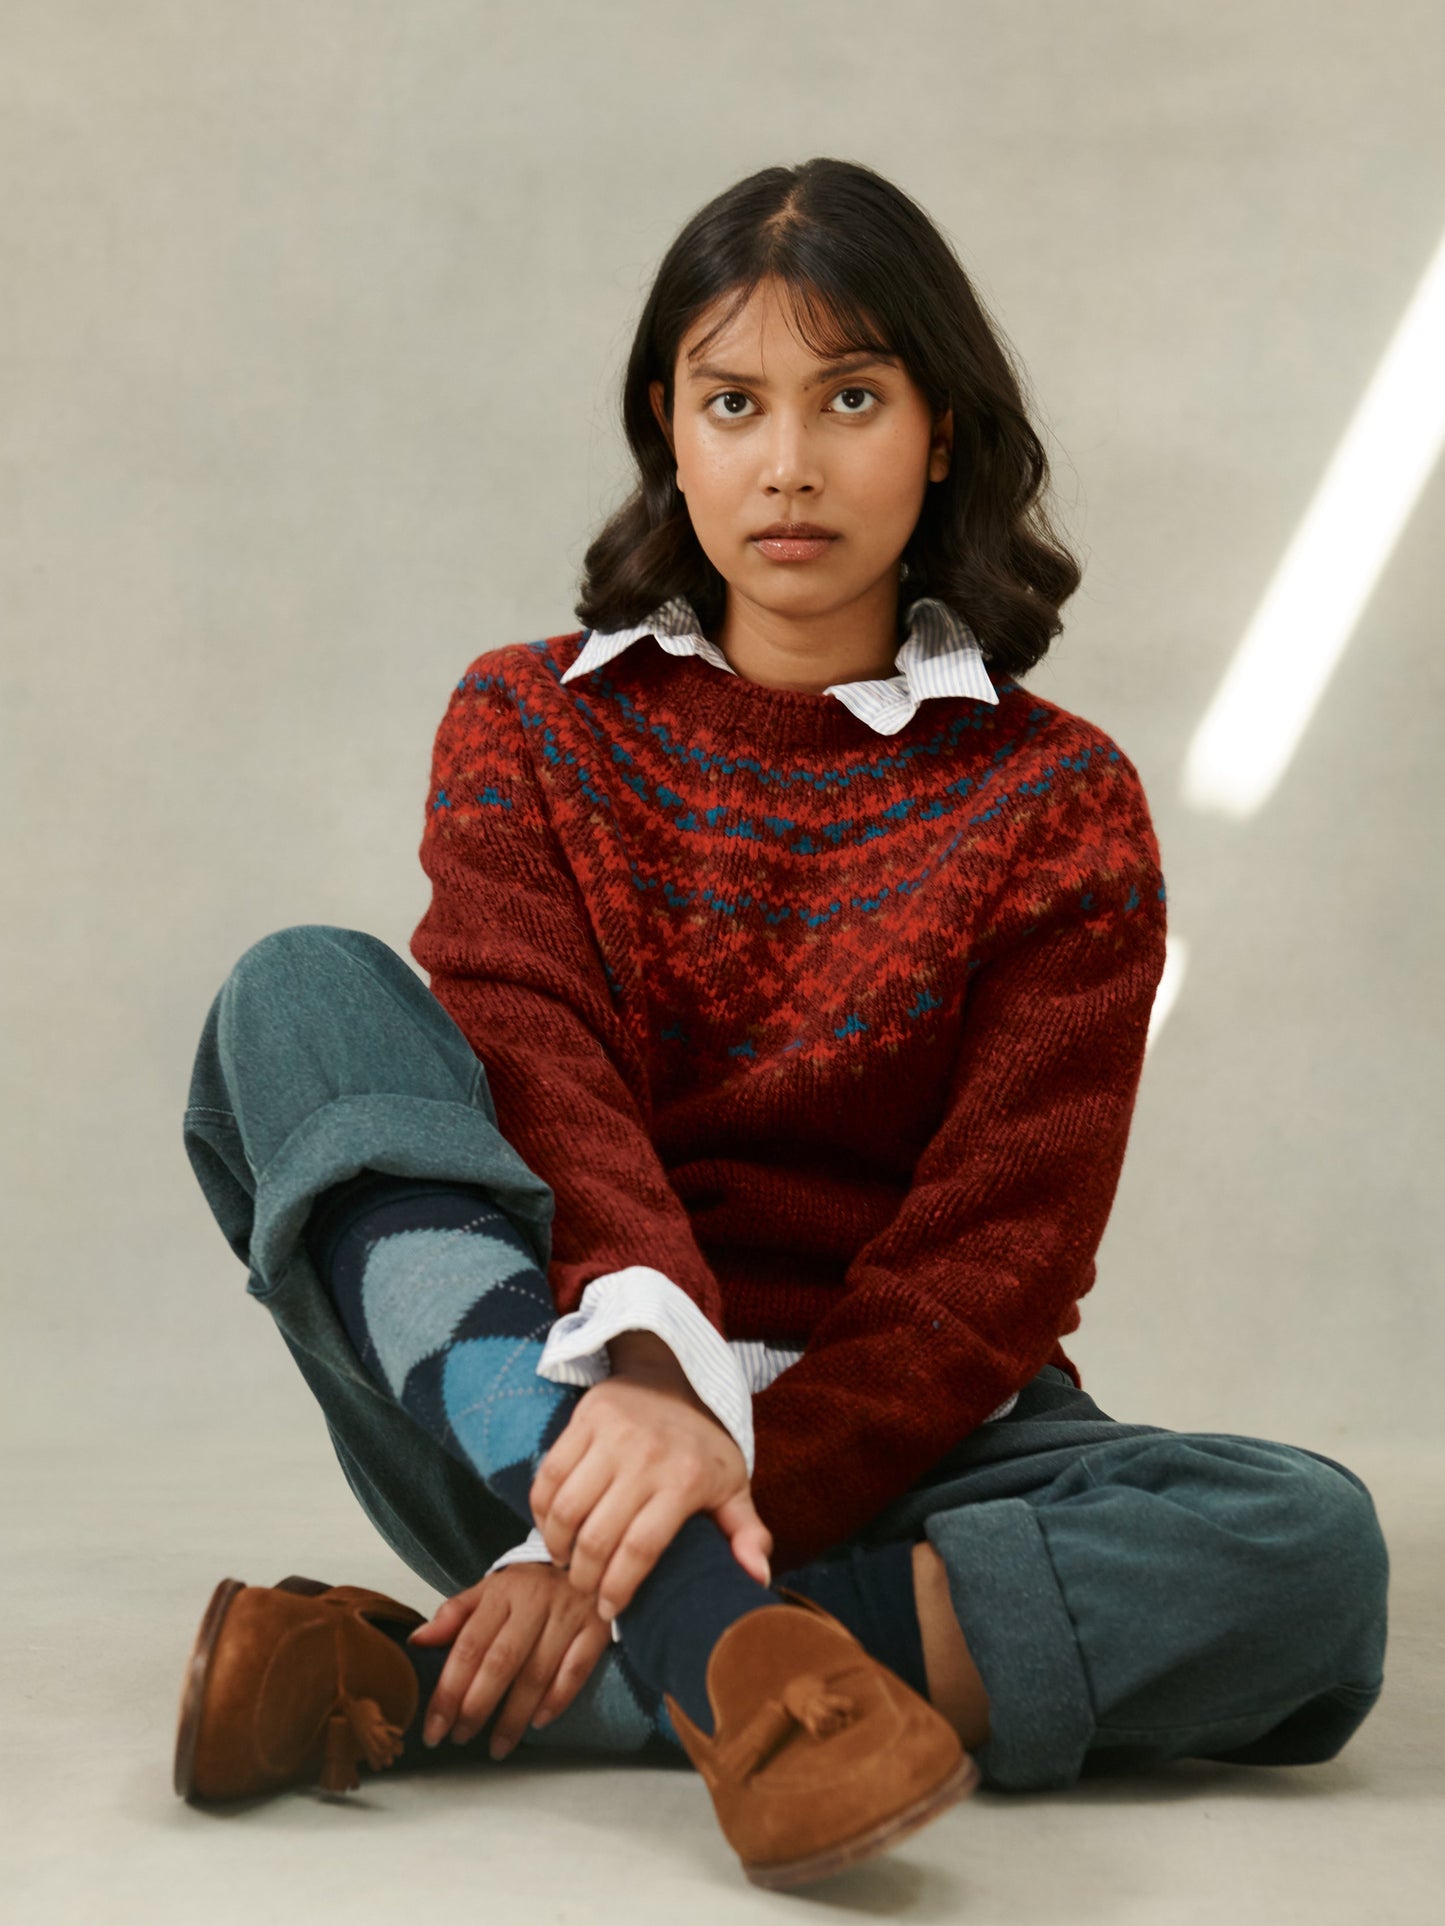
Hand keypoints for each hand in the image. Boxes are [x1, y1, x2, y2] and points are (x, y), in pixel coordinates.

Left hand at [405, 1562, 612, 1757]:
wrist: (584, 1557)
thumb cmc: (528, 1584)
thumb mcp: (489, 1589)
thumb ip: (453, 1615)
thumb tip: (416, 1641)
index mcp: (502, 1592)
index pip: (468, 1646)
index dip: (449, 1691)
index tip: (435, 1727)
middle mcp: (535, 1602)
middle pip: (501, 1662)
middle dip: (476, 1707)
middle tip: (460, 1737)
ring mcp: (568, 1615)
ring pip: (537, 1674)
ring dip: (514, 1717)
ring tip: (497, 1746)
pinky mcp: (596, 1629)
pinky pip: (575, 1671)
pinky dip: (556, 1701)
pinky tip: (538, 1723)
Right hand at [528, 1334, 772, 1620]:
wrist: (676, 1378)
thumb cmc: (702, 1446)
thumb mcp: (733, 1485)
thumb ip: (747, 1534)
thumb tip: (757, 1578)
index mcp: (686, 1480)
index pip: (640, 1548)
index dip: (618, 1588)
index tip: (608, 1610)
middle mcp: (647, 1456)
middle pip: (598, 1535)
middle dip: (584, 1576)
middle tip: (584, 1590)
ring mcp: (612, 1435)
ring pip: (566, 1507)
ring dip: (557, 1545)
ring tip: (566, 1561)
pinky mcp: (585, 1419)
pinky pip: (549, 1474)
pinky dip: (540, 1509)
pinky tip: (551, 1528)